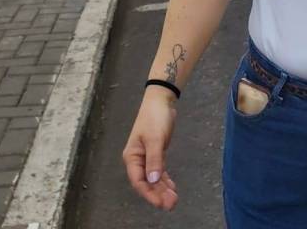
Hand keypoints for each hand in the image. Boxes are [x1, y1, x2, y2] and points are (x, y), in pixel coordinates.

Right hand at [122, 87, 178, 210]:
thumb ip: (155, 160)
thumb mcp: (155, 138)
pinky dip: (165, 180)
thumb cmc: (155, 117)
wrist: (161, 101)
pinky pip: (160, 171)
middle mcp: (138, 160)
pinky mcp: (157, 153)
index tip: (161, 203)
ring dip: (163, 189)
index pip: (139, 181)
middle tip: (172, 204)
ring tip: (173, 200)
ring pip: (154, 178)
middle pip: (147, 182)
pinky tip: (172, 188)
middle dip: (158, 194)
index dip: (149, 193)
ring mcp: (147, 157)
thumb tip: (153, 181)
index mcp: (132, 157)